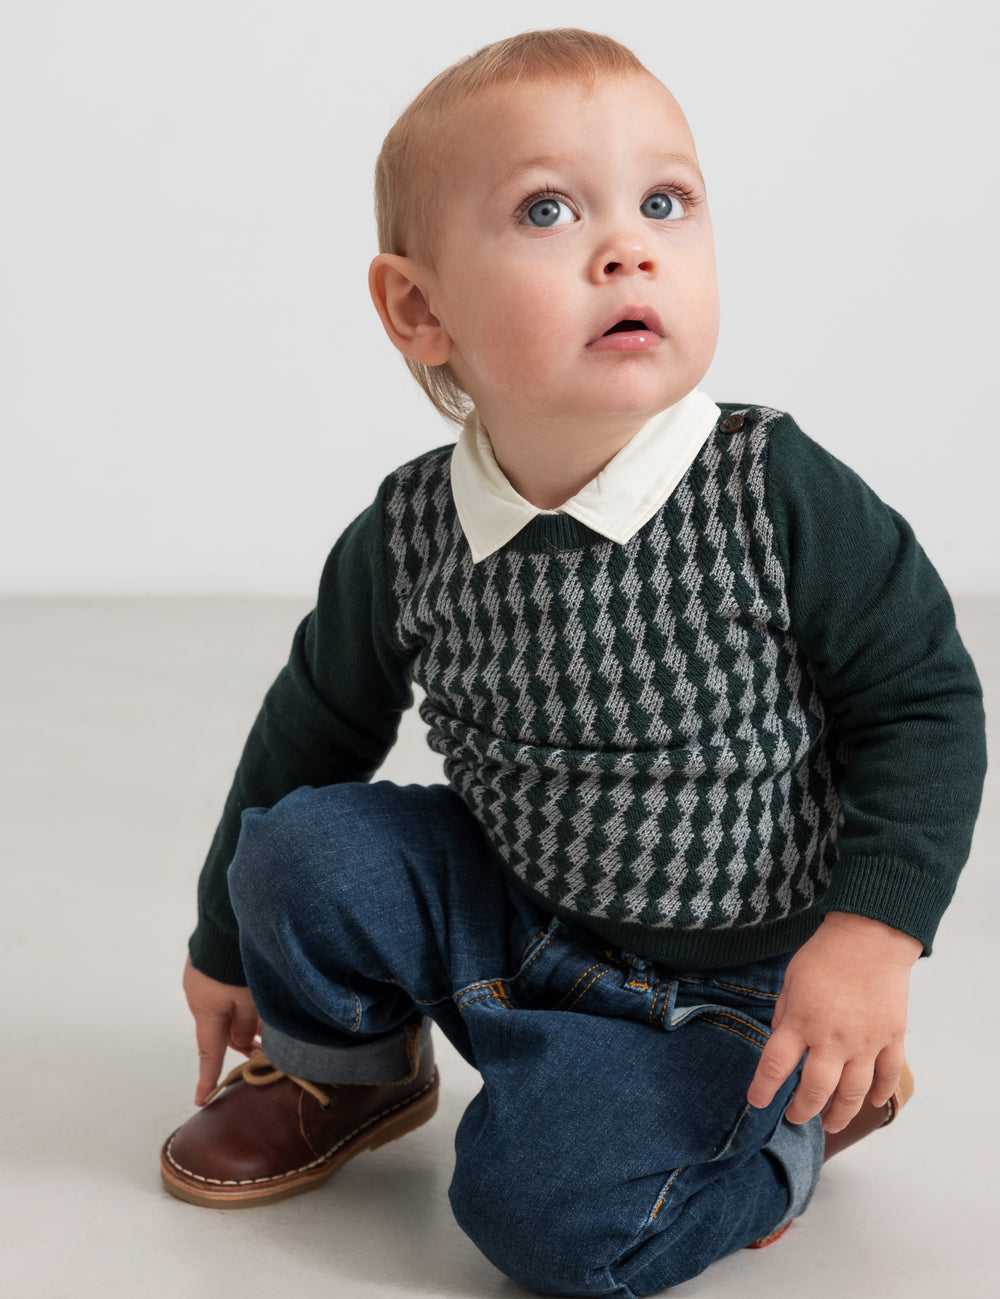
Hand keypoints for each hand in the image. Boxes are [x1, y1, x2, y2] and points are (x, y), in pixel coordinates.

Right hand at [183, 955, 260, 1105]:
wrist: (225, 916)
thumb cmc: (238, 959)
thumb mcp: (250, 998)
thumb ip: (248, 1025)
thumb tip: (243, 1043)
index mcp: (205, 1009)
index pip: (208, 1051)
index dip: (208, 1077)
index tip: (201, 1099)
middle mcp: (198, 996)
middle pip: (220, 1028)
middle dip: (242, 1039)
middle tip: (266, 1047)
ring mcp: (200, 977)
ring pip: (223, 1007)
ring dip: (242, 1017)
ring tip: (267, 1020)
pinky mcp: (207, 961)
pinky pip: (221, 989)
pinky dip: (236, 998)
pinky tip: (254, 993)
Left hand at [746, 913, 921, 1132]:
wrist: (871, 937)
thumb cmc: (825, 954)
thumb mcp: (791, 980)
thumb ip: (784, 1014)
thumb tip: (781, 1040)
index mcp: (801, 1023)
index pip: (775, 1067)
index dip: (764, 1090)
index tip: (757, 1102)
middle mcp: (832, 1040)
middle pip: (815, 1090)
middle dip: (803, 1110)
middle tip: (796, 1117)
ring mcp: (865, 1043)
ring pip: (852, 1093)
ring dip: (840, 1113)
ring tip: (830, 1123)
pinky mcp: (891, 1038)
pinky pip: (887, 1075)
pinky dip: (879, 1093)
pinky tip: (870, 1103)